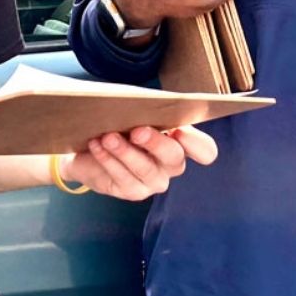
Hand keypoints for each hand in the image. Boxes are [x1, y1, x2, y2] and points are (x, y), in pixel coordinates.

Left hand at [60, 125, 216, 200]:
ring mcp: (154, 181)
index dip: (196, 144)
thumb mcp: (135, 112)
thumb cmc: (120, 124)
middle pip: (174, 157)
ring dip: (125, 151)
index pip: (205, 150)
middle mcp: (172, 165)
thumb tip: (145, 104)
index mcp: (181, 142)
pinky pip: (123, 178)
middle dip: (155, 142)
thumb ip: (147, 110)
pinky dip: (108, 159)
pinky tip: (97, 145)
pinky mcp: (133, 192)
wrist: (91, 147)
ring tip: (107, 137)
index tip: (177, 130)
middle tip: (136, 131)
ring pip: (145, 169)